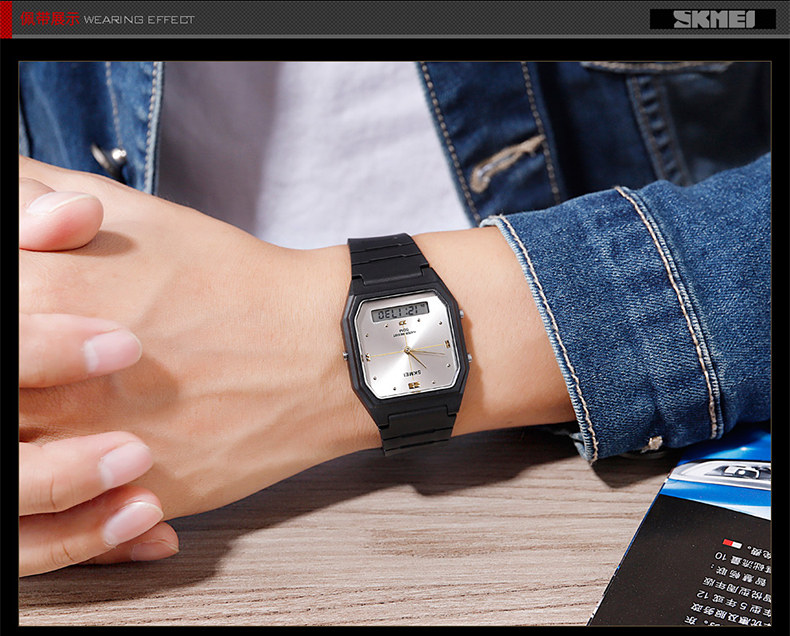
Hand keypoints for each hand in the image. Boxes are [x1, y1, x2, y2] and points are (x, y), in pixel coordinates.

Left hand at [19, 157, 378, 521]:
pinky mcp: (123, 500)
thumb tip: (11, 202)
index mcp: (42, 296)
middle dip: (17, 376)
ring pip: (13, 468)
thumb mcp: (137, 214)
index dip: (12, 305)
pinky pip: (58, 519)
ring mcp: (81, 451)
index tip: (30, 307)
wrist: (317, 350)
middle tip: (42, 372)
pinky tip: (85, 461)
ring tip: (60, 416)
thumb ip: (41, 198)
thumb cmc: (233, 282)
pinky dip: (64, 497)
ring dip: (26, 443)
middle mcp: (48, 384)